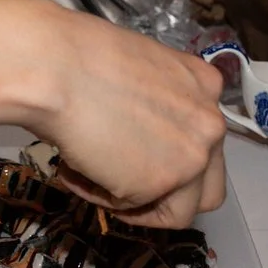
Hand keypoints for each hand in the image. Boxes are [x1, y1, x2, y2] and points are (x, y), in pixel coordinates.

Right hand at [24, 5, 226, 229]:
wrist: (57, 68)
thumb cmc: (80, 55)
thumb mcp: (139, 71)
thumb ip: (156, 104)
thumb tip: (136, 130)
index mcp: (206, 86)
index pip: (205, 139)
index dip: (169, 154)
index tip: (134, 152)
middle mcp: (211, 125)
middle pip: (207, 184)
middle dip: (168, 192)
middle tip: (125, 182)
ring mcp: (190, 159)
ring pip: (180, 211)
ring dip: (138, 205)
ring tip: (92, 178)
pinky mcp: (157, 185)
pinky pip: (130, 208)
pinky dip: (99, 195)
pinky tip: (72, 168)